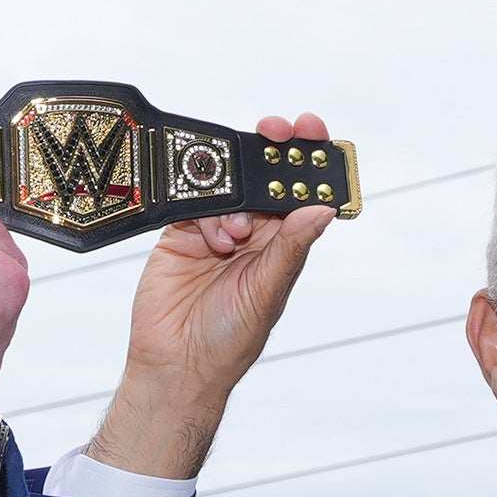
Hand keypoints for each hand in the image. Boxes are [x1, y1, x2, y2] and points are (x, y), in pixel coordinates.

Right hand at [83, 112, 337, 480]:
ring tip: (234, 235)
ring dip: (233, 197)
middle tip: (276, 132)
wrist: (174, 365)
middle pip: (263, 176)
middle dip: (270, 152)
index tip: (314, 131)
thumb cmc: (229, 342)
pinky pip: (192, 200)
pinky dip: (204, 210)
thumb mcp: (267, 293)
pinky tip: (212, 241)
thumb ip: (291, 249)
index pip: (298, 191)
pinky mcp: (180, 232)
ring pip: (227, 185)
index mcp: (282, 245)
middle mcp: (252, 234)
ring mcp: (214, 230)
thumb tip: (322, 211)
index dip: (307, 158)